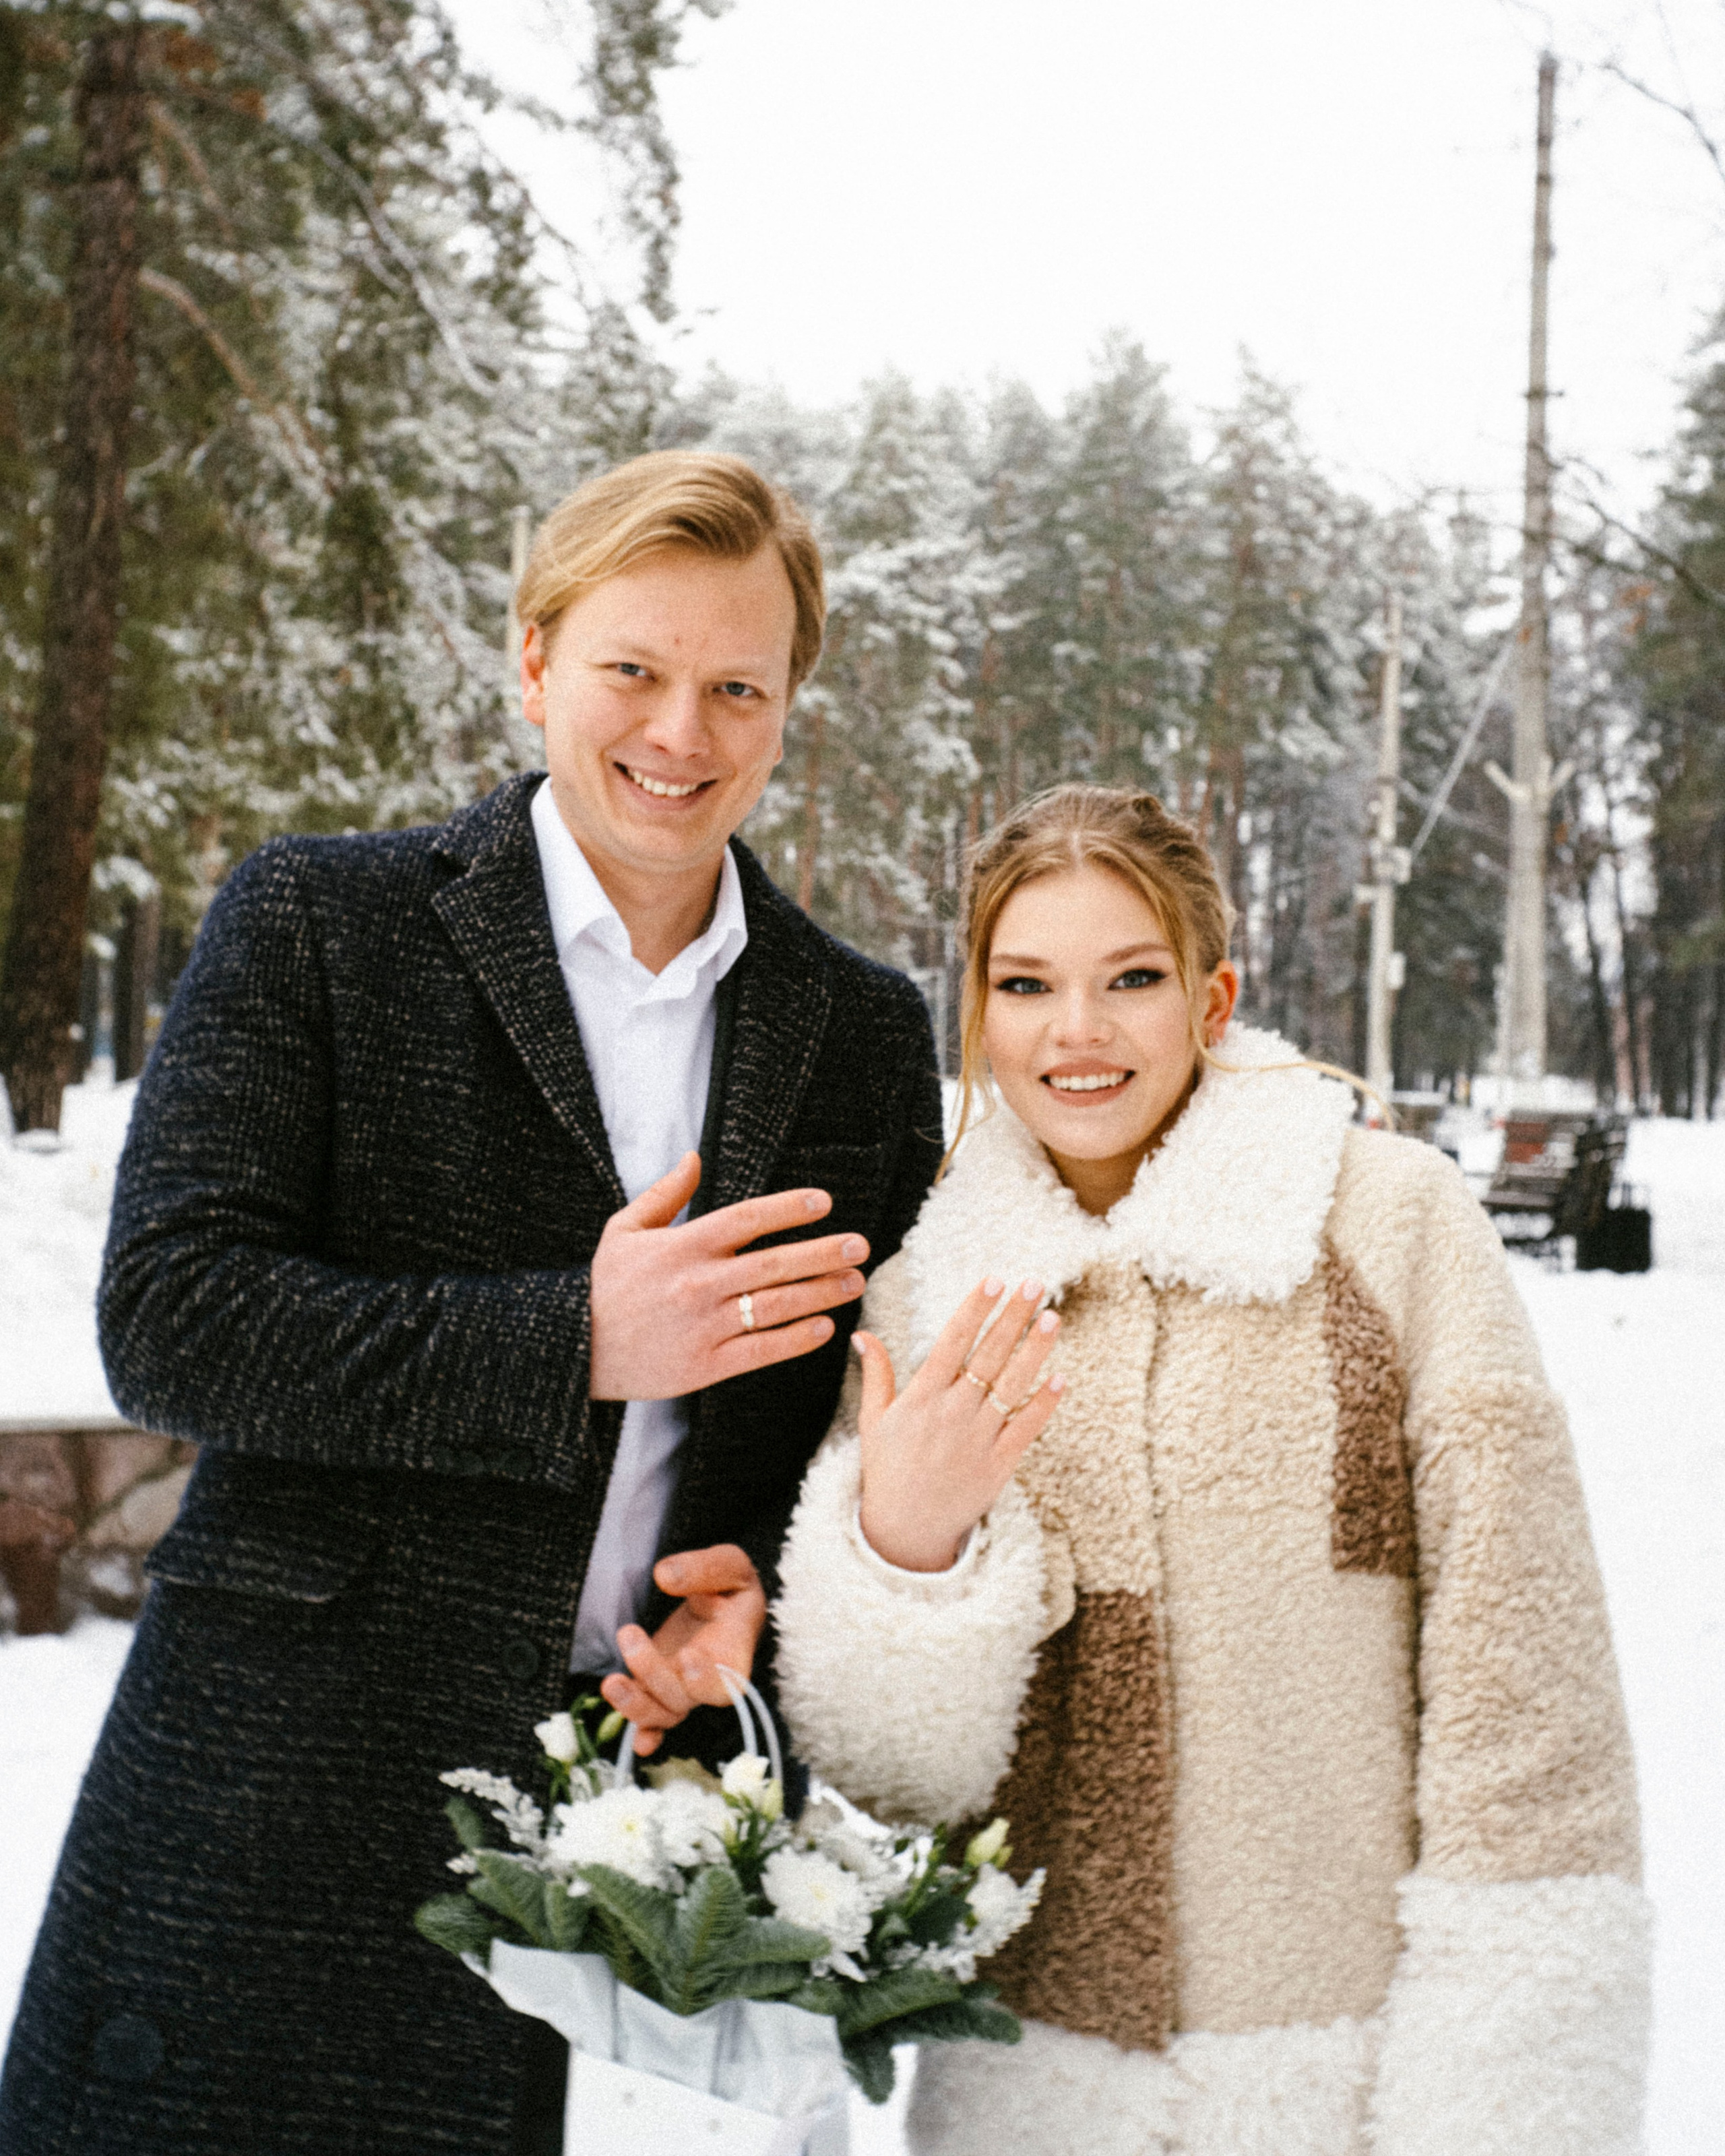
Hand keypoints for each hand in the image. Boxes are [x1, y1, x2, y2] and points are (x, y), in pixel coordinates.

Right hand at [589, 1152, 869, 1400]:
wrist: (574, 1349)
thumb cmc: (605, 1287)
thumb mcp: (623, 1230)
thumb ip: (664, 1194)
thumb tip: (695, 1157)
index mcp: (681, 1246)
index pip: (746, 1219)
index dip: (789, 1208)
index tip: (824, 1202)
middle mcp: (697, 1284)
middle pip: (773, 1263)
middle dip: (822, 1253)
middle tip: (860, 1246)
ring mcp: (703, 1327)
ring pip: (775, 1307)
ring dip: (821, 1294)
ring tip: (854, 1282)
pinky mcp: (704, 1367)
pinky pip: (761, 1351)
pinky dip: (796, 1340)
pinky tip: (824, 1328)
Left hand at [599, 1545, 766, 1757]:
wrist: (720, 1598)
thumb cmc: (730, 1584)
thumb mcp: (730, 1564)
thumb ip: (704, 1568)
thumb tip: (665, 1575)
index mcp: (735, 1651)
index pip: (728, 1681)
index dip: (708, 1678)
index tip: (689, 1655)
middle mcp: (709, 1679)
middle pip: (684, 1696)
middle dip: (654, 1674)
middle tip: (629, 1634)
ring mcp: (681, 1687)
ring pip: (663, 1713)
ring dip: (636, 1706)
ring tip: (610, 1681)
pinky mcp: (657, 1687)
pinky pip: (653, 1719)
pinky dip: (645, 1733)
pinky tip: (635, 1740)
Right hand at [856, 1277, 1063, 1572]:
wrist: (904, 1530)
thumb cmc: (887, 1471)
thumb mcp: (873, 1421)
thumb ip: (876, 1374)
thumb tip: (863, 1335)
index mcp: (921, 1398)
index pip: (952, 1341)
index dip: (974, 1309)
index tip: (994, 1280)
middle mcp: (952, 1413)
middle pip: (988, 1354)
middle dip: (1012, 1317)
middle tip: (1034, 1284)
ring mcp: (978, 1439)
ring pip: (1012, 1385)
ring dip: (1035, 1349)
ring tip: (1053, 1316)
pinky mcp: (999, 1465)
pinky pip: (1026, 1428)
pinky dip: (1044, 1403)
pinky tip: (1061, 1377)